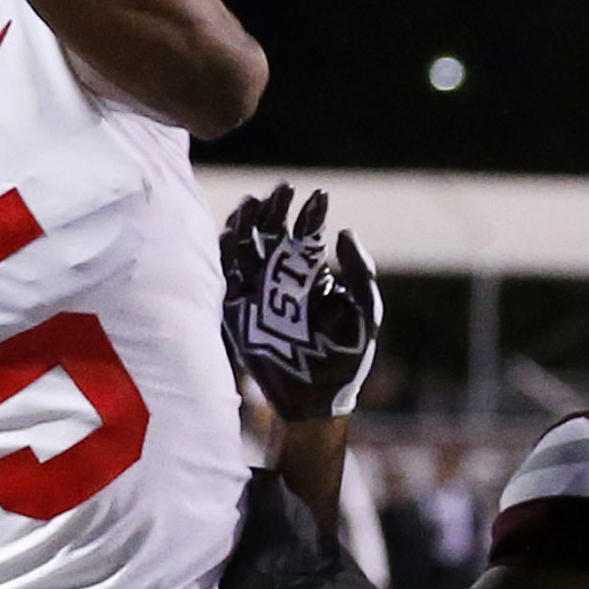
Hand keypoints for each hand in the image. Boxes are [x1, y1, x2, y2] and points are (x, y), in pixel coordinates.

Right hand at [222, 184, 382, 421]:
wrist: (315, 398)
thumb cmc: (347, 355)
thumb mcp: (365, 313)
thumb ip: (361, 272)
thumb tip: (344, 231)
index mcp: (310, 270)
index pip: (306, 229)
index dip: (310, 210)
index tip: (318, 196)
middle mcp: (280, 274)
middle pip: (270, 228)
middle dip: (274, 206)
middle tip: (282, 190)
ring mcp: (255, 290)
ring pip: (244, 244)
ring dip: (246, 221)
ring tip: (252, 203)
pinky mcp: (235, 310)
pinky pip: (224, 275)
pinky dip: (223, 253)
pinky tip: (229, 235)